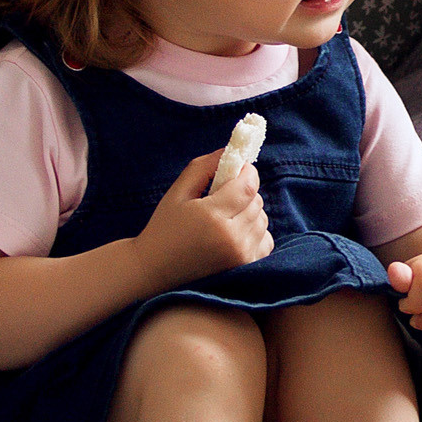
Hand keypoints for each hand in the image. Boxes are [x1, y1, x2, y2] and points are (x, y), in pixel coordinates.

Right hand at [140, 149, 270, 285]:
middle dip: (244, 192)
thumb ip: (203, 167)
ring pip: (263, 219)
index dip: (247, 172)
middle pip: (256, 202)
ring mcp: (241, 256)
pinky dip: (256, 233)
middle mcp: (231, 238)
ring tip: (226, 217)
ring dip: (250, 212)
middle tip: (223, 196)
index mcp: (212, 216)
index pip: (248, 186)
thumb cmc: (164, 228)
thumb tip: (230, 151)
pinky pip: (266, 240)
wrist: (155, 271)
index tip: (238, 169)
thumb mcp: (177, 193)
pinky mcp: (246, 268)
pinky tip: (235, 233)